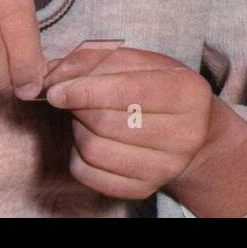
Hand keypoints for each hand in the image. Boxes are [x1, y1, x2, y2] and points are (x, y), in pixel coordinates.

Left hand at [42, 46, 219, 202]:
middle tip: (72, 96)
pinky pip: (89, 174)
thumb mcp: (142, 62)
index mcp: (189, 93)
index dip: (85, 89)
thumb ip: (99, 58)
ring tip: (84, 115)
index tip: (55, 89)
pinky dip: (76, 154)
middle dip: (78, 106)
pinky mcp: (143, 189)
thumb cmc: (163, 88)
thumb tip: (54, 72)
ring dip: (77, 128)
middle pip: (106, 122)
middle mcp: (184, 135)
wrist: (192, 132)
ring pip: (94, 149)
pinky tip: (88, 138)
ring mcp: (165, 167)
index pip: (127, 91)